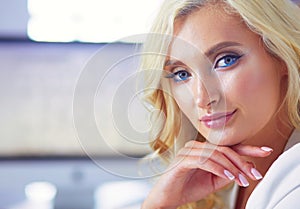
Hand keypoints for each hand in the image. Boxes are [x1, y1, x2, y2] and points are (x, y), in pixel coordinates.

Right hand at [142, 141, 272, 208]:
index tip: (265, 150)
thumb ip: (228, 172)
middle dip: (242, 162)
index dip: (248, 148)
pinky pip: (204, 161)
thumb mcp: (213, 181)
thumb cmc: (188, 187)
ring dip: (232, 168)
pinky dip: (218, 169)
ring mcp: (189, 151)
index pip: (229, 146)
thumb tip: (247, 167)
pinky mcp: (183, 160)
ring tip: (242, 180)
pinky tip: (228, 177)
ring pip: (216, 154)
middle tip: (253, 175)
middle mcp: (196, 146)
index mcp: (204, 150)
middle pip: (225, 149)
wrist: (168, 196)